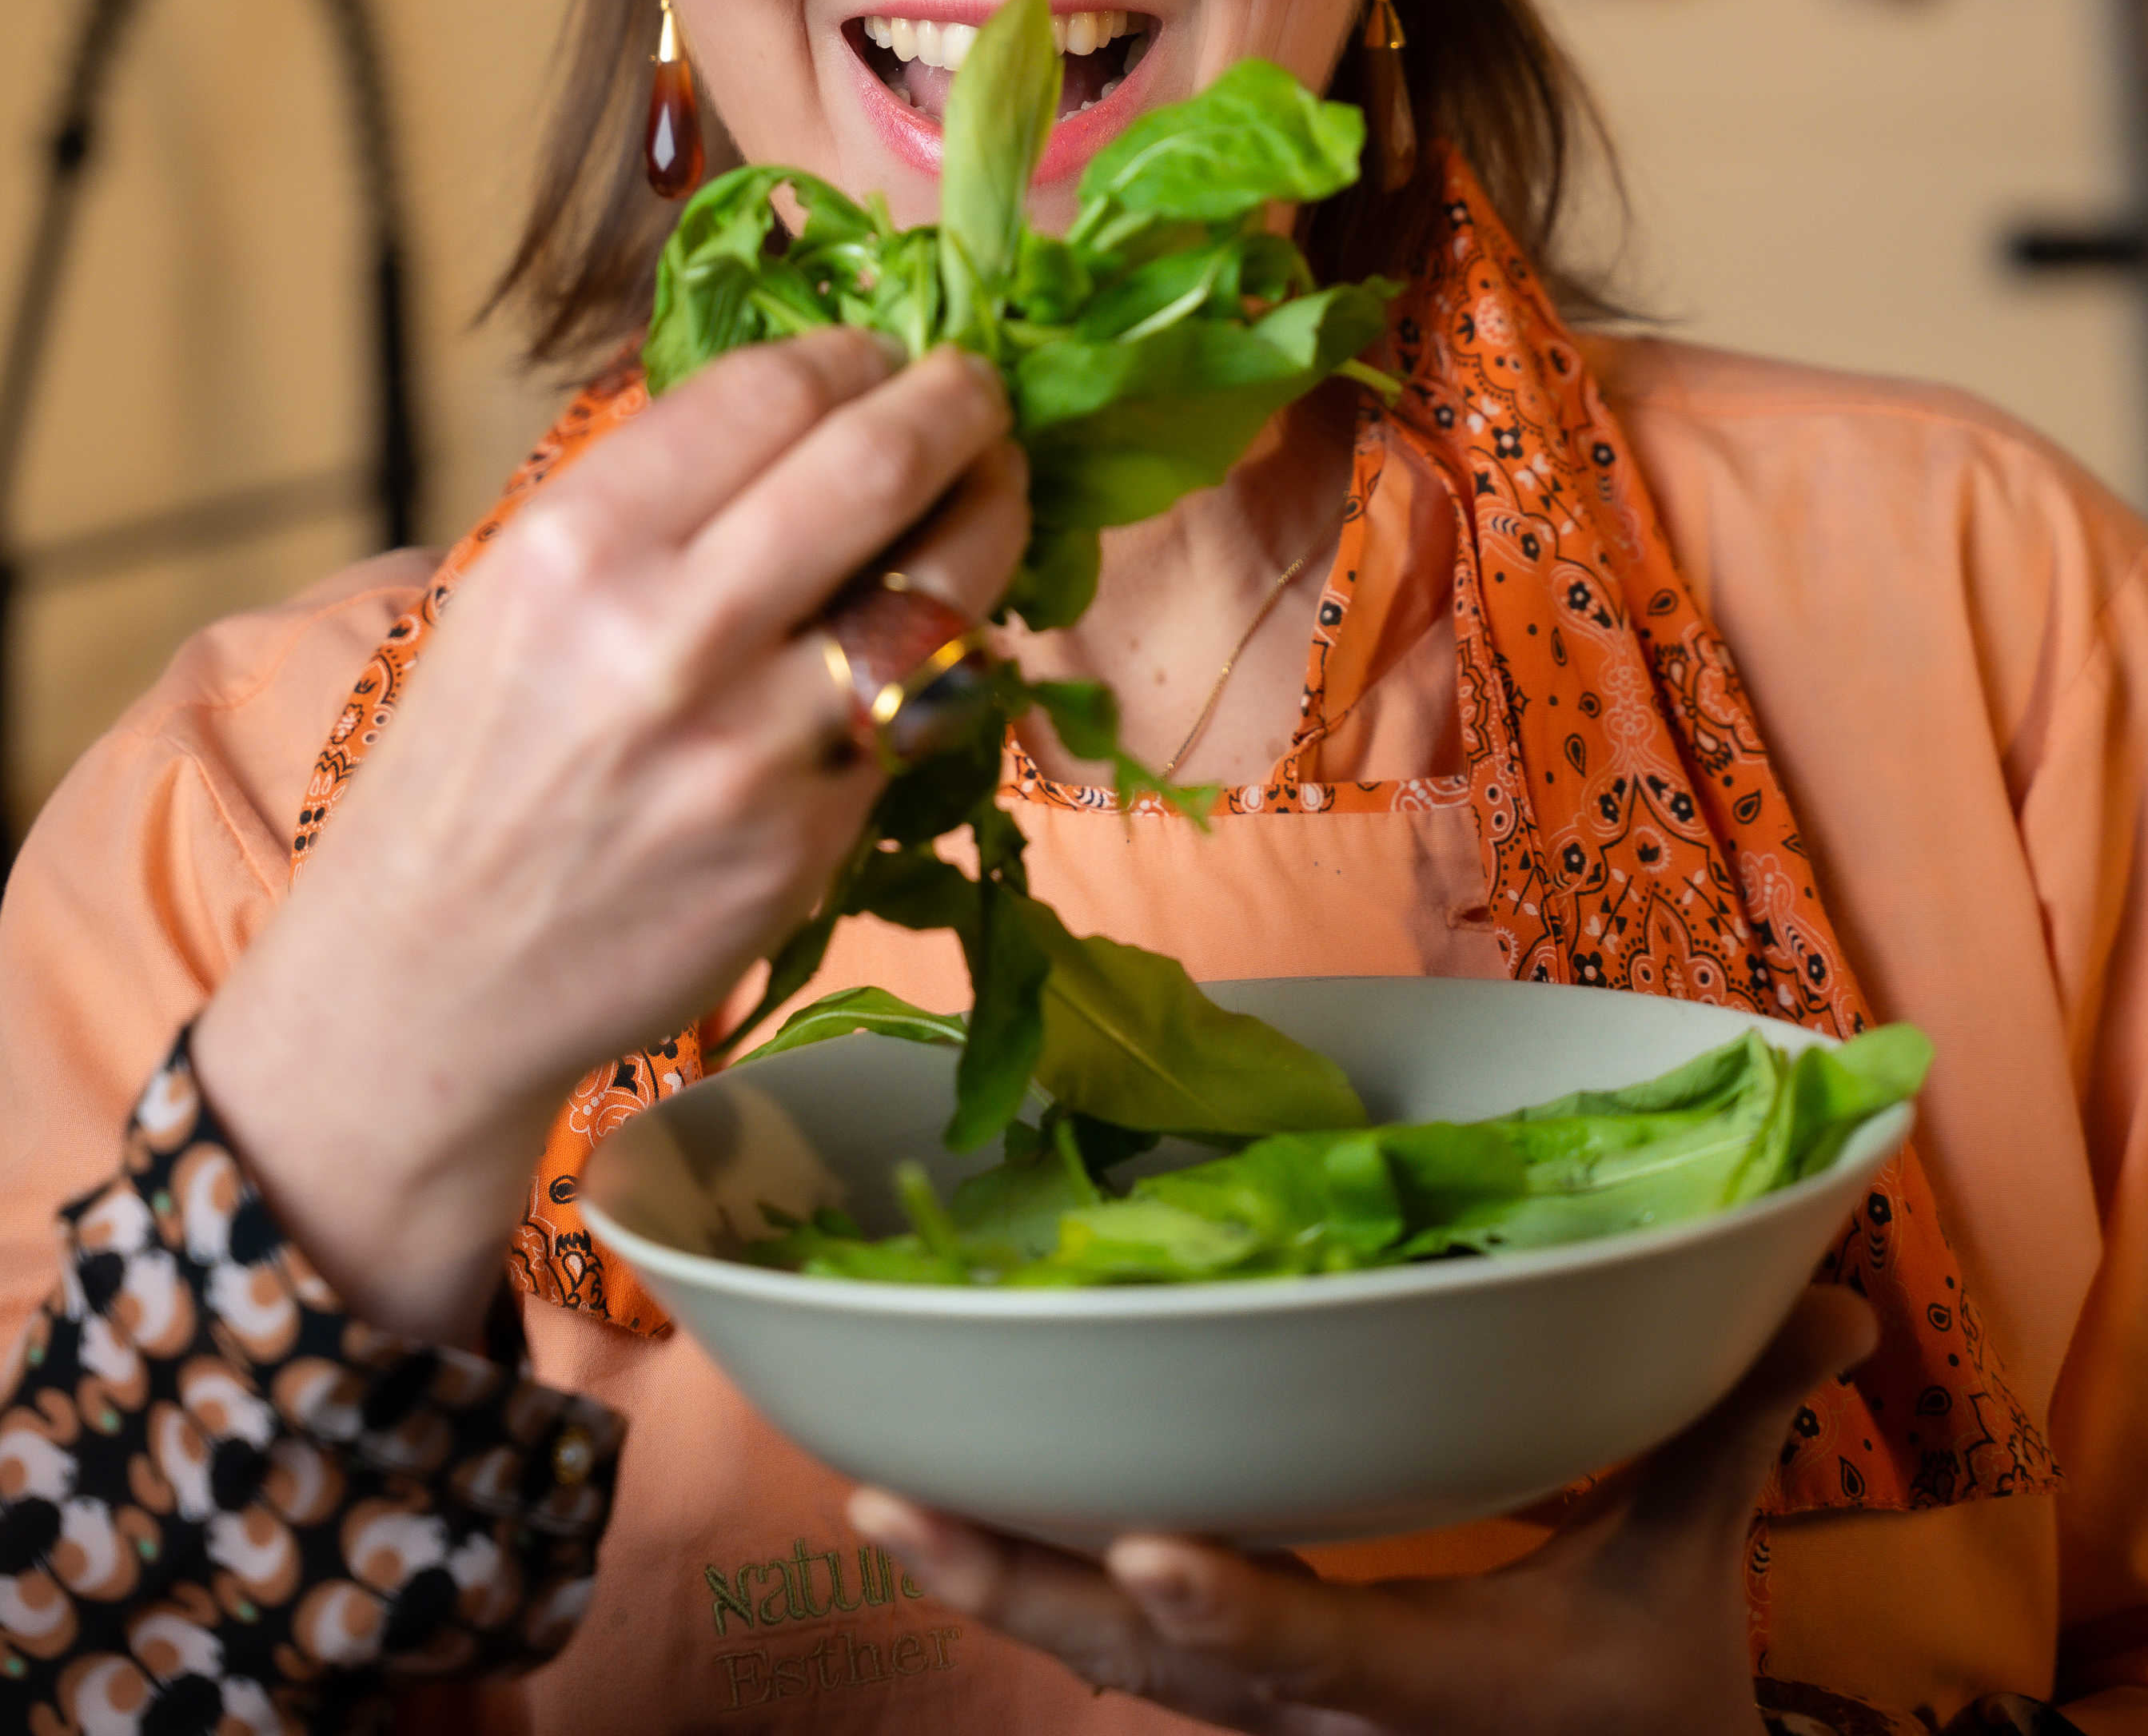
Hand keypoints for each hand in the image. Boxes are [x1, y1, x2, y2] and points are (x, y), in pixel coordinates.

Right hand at [195, 334, 1024, 1341]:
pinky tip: (927, 639)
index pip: (772, 390)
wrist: (427, 978)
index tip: (887, 349)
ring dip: (989, 524)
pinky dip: (938, 667)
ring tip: (993, 492)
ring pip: (938, 595)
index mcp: (579, 546)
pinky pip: (913, 721)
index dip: (856, 353)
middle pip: (879, 465)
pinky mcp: (806, 847)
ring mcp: (749, 751)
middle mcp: (667, 635)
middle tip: (981, 389)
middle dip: (959, 405)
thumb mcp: (519, 587)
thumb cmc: (471, 764)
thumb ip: (657, 493)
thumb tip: (810, 394)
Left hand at [850, 1284, 1874, 1735]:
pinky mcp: (1243, 1698)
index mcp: (1443, 1688)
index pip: (1325, 1654)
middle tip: (887, 1507)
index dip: (1237, 1612)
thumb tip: (1828, 1295)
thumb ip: (1735, 1427)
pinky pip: (1120, 1656)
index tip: (1143, 1552)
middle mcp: (1329, 1718)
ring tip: (878, 1495)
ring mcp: (1272, 1719)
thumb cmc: (1652, 1706)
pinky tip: (952, 1514)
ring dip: (994, 1581)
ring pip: (1106, 1667)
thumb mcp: (1692, 1574)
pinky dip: (1033, 1584)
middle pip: (1149, 1668)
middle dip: (1021, 1588)